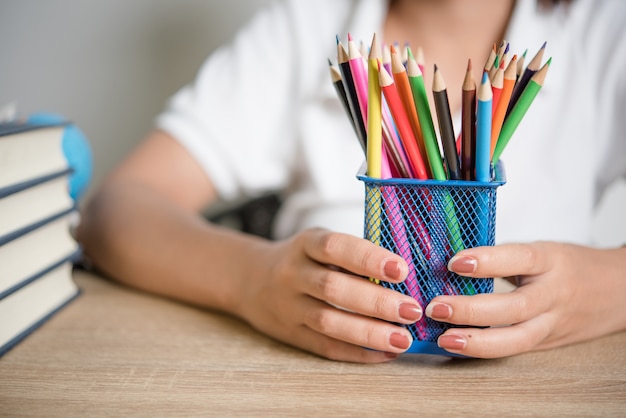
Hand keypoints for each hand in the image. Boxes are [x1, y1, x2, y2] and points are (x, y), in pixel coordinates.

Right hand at [234, 228, 422, 362]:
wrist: (251, 280)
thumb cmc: (303, 260)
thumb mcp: (318, 243)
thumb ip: (353, 255)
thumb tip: (408, 276)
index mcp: (305, 244)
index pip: (335, 247)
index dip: (368, 258)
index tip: (402, 269)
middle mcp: (292, 274)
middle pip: (333, 288)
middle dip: (376, 301)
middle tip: (411, 310)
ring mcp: (289, 307)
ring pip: (328, 322)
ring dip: (369, 333)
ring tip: (403, 339)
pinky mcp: (291, 334)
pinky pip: (324, 347)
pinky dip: (357, 353)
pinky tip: (385, 354)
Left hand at [425, 242, 625, 357]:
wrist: (619, 291)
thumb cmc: (571, 265)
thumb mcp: (544, 250)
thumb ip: (506, 257)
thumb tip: (453, 261)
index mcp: (552, 261)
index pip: (520, 259)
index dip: (487, 261)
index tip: (455, 262)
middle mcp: (553, 295)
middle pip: (515, 308)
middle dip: (472, 310)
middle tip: (437, 307)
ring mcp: (552, 324)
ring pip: (517, 340)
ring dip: (477, 342)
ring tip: (445, 338)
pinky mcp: (547, 343)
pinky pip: (515, 349)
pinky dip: (485, 350)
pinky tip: (458, 346)